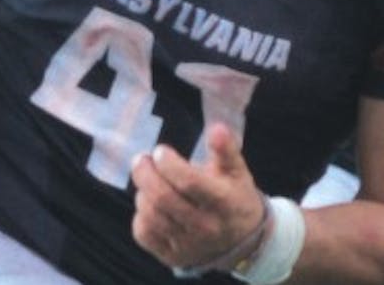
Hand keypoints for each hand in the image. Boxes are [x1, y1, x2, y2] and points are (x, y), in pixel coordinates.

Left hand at [130, 123, 266, 272]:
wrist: (243, 242)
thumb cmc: (235, 197)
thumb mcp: (237, 171)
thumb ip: (225, 149)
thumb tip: (216, 127)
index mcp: (224, 203)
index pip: (189, 182)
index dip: (169, 164)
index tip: (160, 151)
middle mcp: (206, 227)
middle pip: (163, 198)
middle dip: (145, 174)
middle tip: (141, 160)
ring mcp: (188, 245)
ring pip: (151, 215)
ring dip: (142, 192)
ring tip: (147, 180)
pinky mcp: (172, 256)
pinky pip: (144, 234)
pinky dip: (140, 216)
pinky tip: (149, 205)